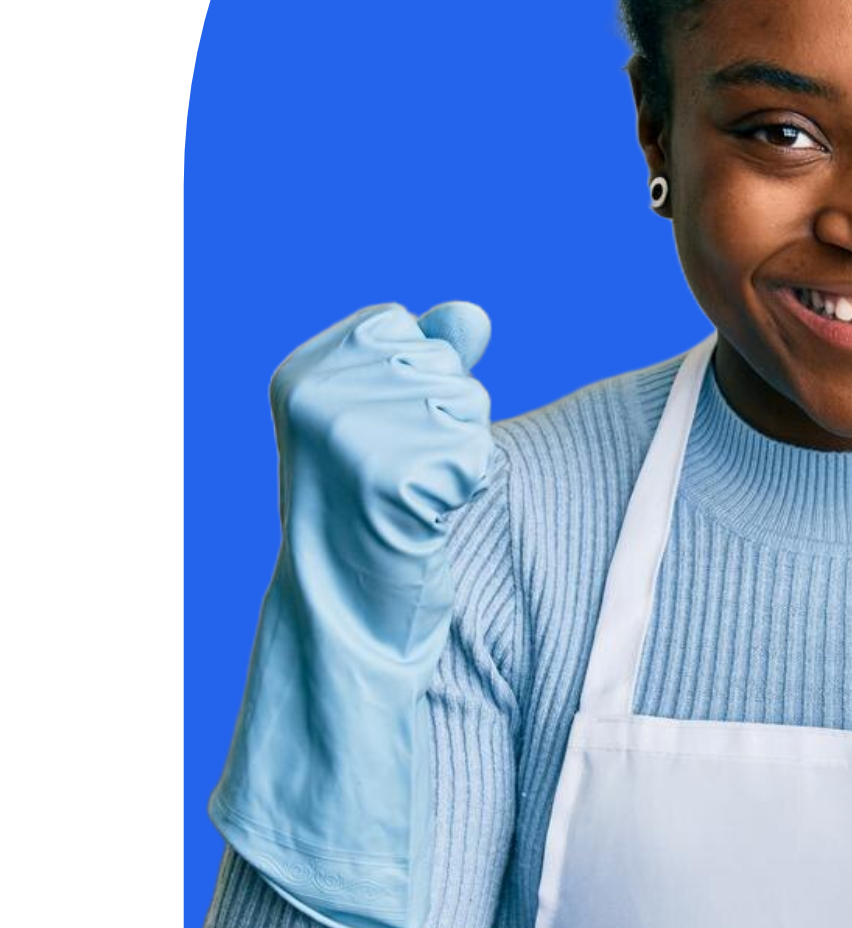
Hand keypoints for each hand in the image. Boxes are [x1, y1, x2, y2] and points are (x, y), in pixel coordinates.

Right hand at [269, 302, 493, 641]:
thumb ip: (426, 358)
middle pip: (442, 361)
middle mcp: (314, 394)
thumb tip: (475, 314)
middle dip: (444, 419)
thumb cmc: (367, 511)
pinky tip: (423, 519)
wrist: (342, 613)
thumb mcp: (383, 421)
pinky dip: (467, 490)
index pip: (400, 325)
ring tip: (409, 497)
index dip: (415, 381)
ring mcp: (349, 433)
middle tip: (396, 477)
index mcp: (298, 372)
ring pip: (468, 403)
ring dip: (459, 455)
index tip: (377, 440)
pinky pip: (477, 453)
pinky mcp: (392, 475)